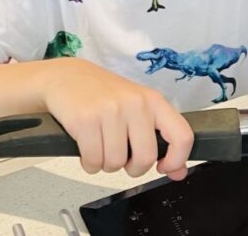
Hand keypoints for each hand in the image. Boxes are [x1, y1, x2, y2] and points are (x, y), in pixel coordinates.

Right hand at [40, 58, 192, 180]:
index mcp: (153, 101)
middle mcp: (135, 104)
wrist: (66, 76)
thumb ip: (160, 138)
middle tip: (123, 156)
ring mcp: (110, 111)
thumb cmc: (103, 94)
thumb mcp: (137, 108)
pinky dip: (89, 163)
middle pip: (145, 158)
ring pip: (116, 164)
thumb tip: (178, 171)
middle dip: (132, 167)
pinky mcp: (85, 120)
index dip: (177, 160)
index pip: (182, 135)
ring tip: (101, 145)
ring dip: (106, 164)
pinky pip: (93, 162)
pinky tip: (87, 146)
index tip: (164, 167)